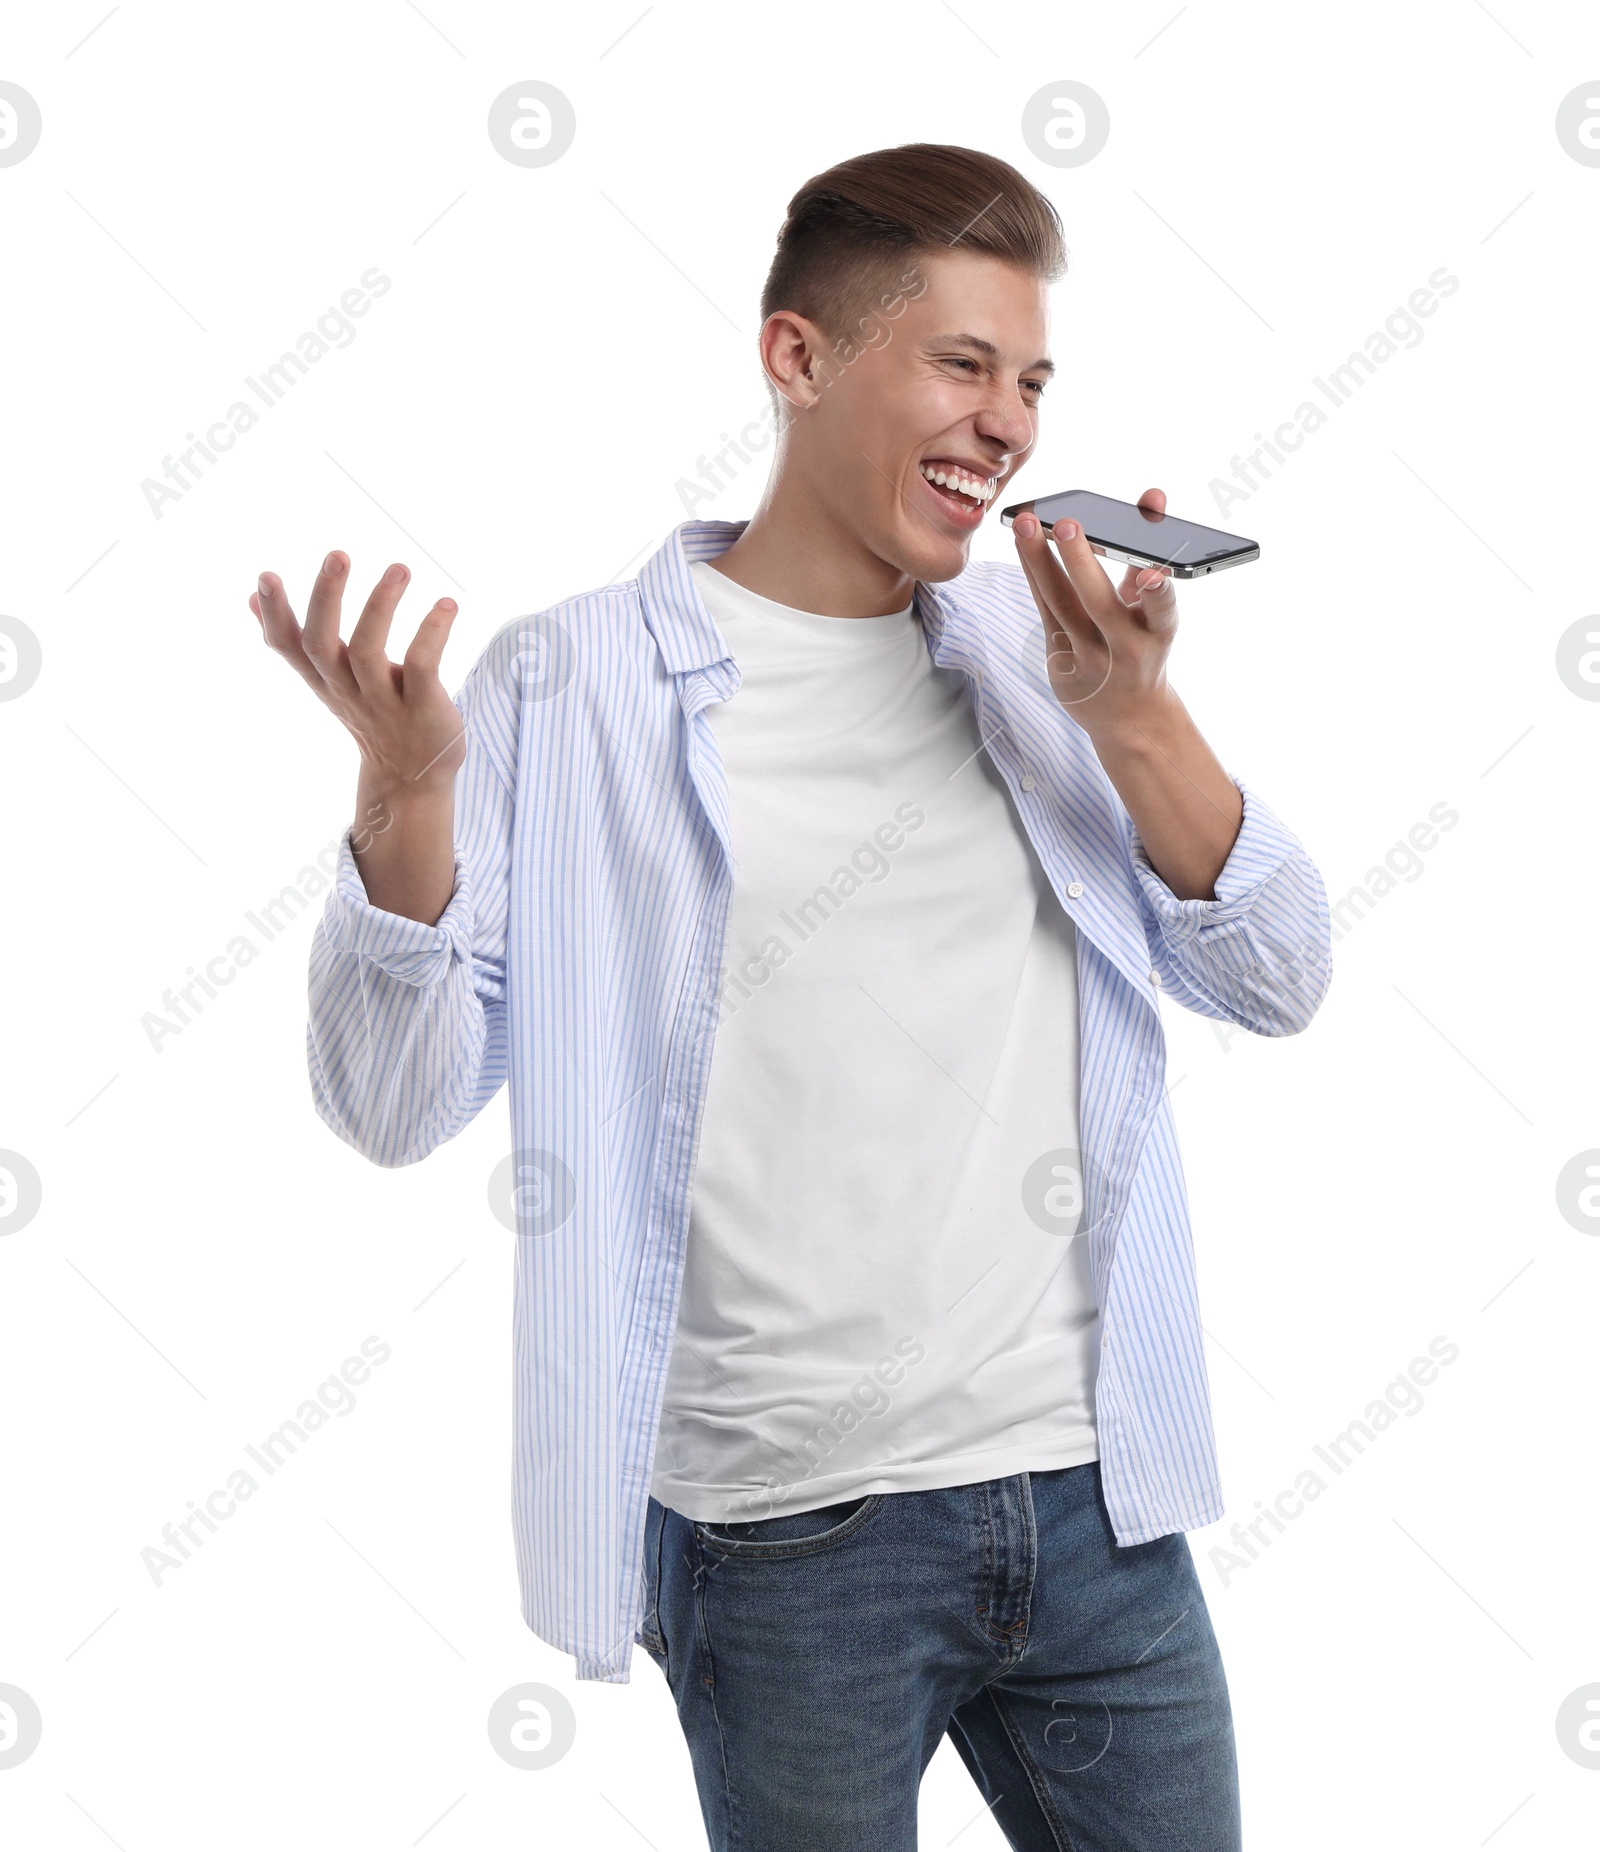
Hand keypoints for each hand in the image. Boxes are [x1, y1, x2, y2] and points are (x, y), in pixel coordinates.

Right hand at [250, 554, 465, 814]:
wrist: (412, 779)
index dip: (274, 615)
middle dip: (326, 599)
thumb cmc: (371, 715)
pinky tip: (447, 605)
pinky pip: (422, 667)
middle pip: (322, 645)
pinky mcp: (422, 708)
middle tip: (337, 555)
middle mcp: (347, 690)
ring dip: (381, 606)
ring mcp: (383, 702)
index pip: (288, 648)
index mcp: (324, 680)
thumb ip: (295, 643)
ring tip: (399, 568)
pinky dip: (432, 633)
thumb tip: (250, 597)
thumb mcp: (328, 681)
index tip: (265, 576)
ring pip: (368, 652)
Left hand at [1011, 487, 1179, 738]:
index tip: (1149, 572)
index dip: (1156, 592)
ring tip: (1024, 523)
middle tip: (1064, 524)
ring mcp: (1087, 657)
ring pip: (1060, 604)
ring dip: (1039, 561)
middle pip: (1099, 604)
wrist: (1128, 716)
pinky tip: (1022, 542)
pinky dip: (1033, 573)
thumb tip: (1153, 495)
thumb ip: (1151, 552)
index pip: (1162, 611)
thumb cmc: (1143, 646)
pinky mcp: (1059, 660)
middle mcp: (1124, 648)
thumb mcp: (1156, 609)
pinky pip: (1043, 609)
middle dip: (1081, 562)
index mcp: (1158, 634)